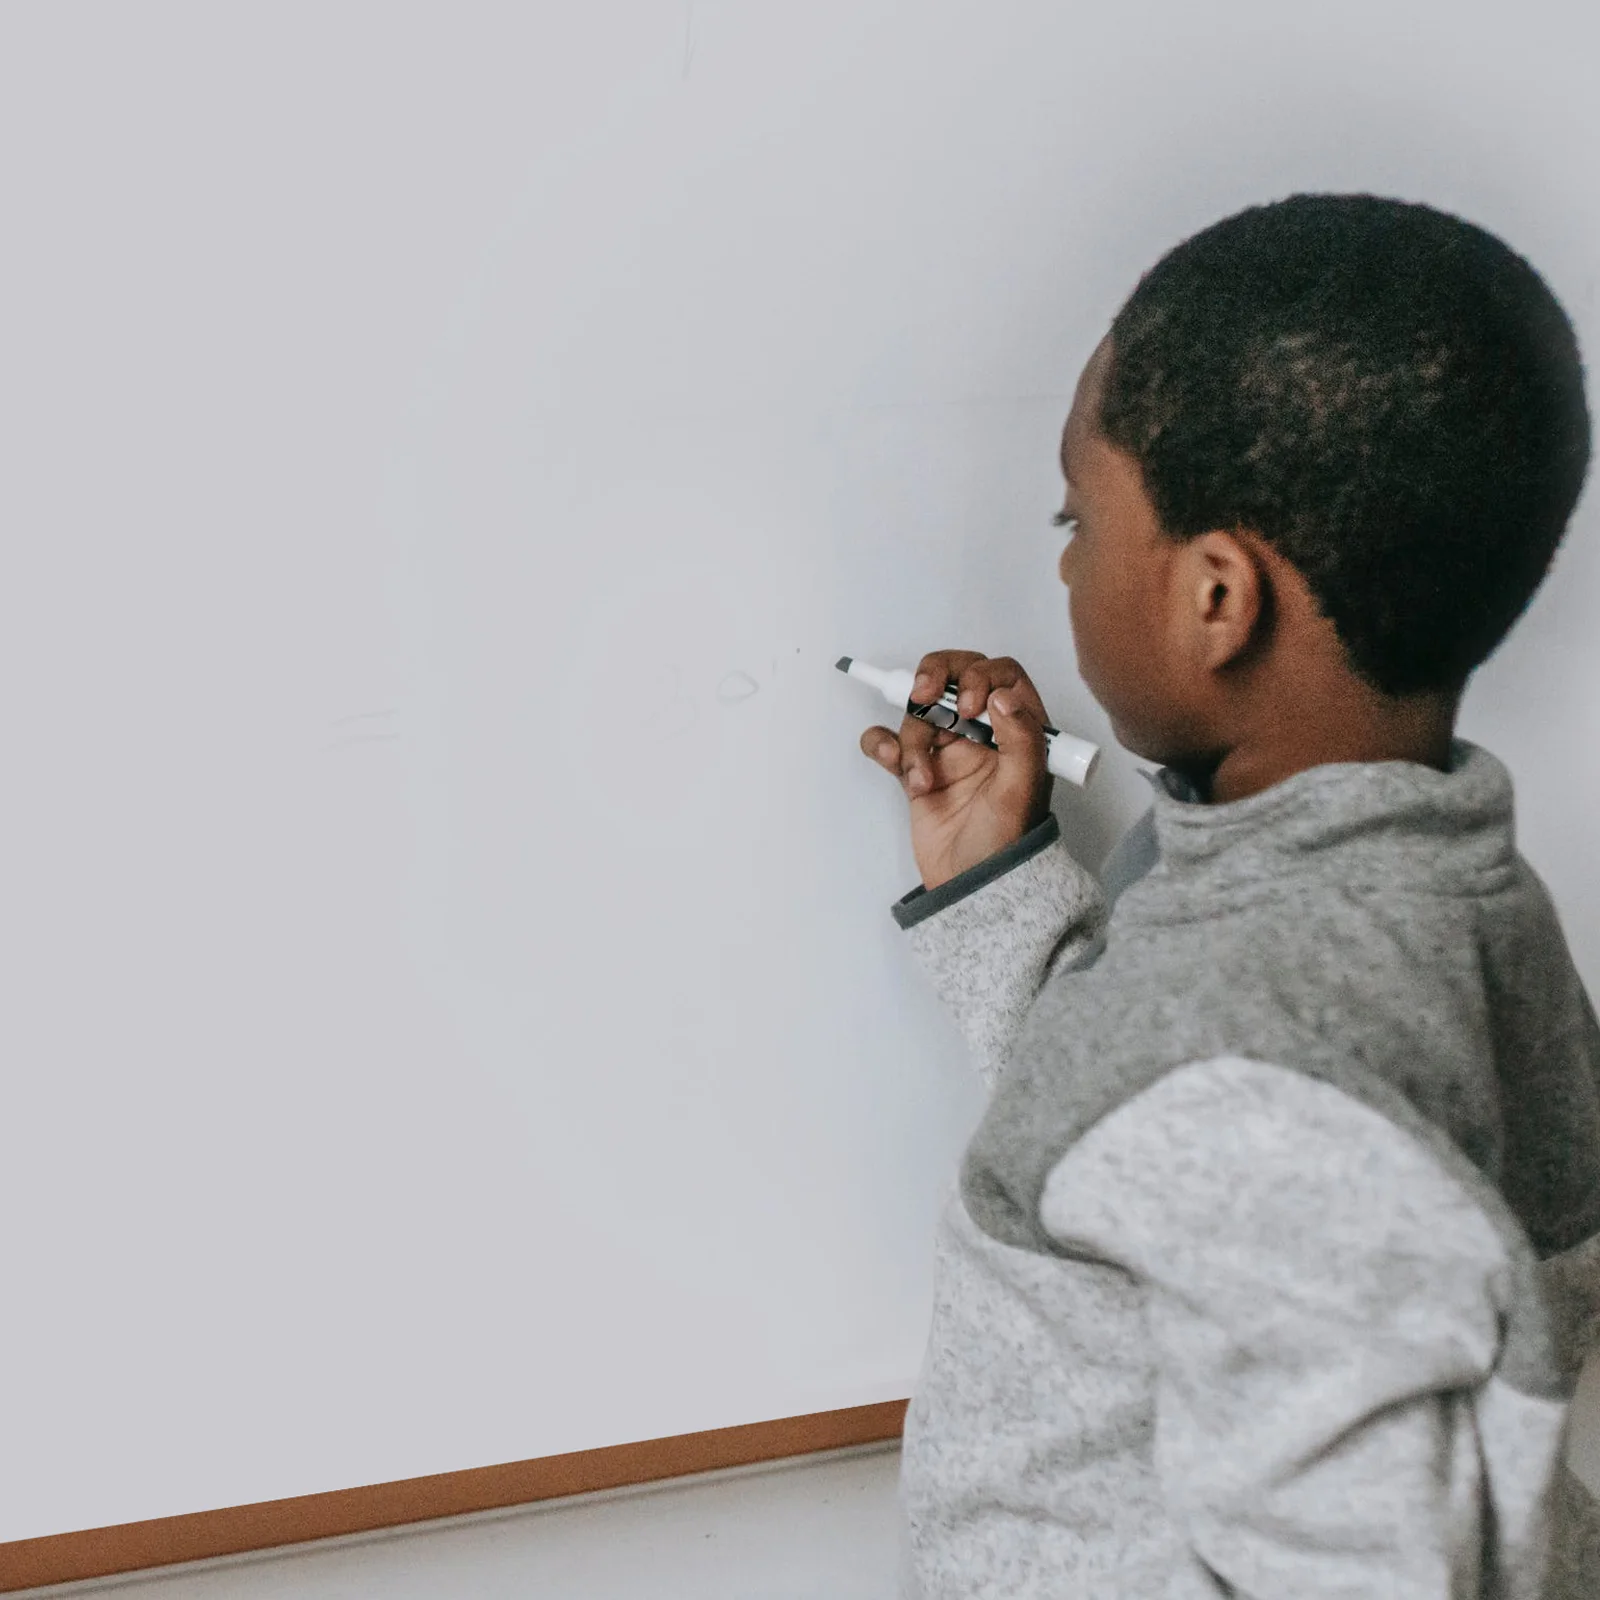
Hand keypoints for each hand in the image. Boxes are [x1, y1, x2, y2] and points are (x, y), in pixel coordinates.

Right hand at [858, 651, 1054, 889]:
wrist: (971, 888)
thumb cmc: (1006, 845)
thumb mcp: (1024, 791)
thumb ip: (1022, 738)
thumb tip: (1003, 695)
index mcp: (1018, 730)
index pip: (1000, 674)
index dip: (978, 676)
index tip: (967, 706)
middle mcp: (984, 732)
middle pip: (954, 675)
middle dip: (934, 678)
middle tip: (923, 697)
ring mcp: (948, 749)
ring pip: (919, 710)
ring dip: (912, 737)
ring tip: (921, 780)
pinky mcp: (916, 769)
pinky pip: (889, 739)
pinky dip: (883, 745)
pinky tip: (897, 769)